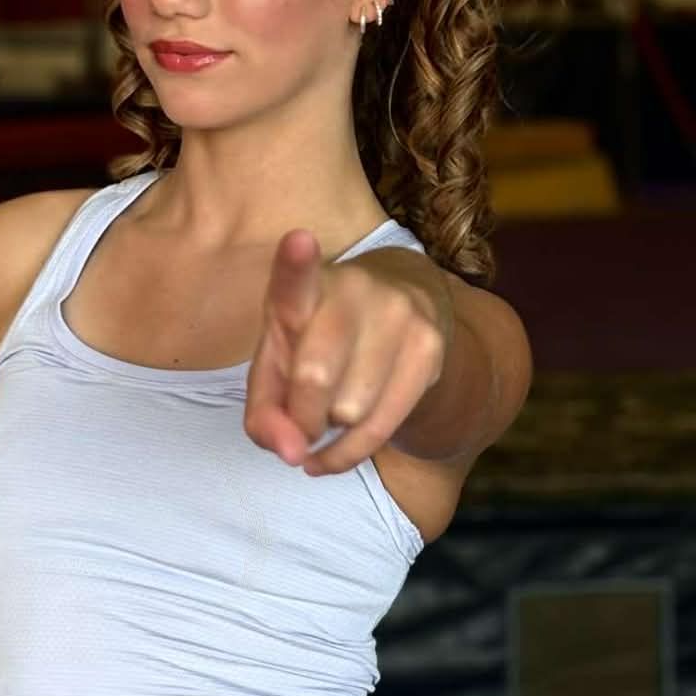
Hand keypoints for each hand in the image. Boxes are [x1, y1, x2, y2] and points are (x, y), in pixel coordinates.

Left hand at [244, 232, 446, 476]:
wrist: (398, 318)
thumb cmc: (316, 348)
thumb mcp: (276, 370)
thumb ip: (265, 414)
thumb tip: (292, 454)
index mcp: (303, 289)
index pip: (297, 276)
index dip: (296, 263)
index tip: (298, 241)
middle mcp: (353, 290)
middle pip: (315, 377)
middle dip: (300, 418)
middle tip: (298, 423)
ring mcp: (398, 314)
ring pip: (351, 410)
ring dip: (330, 432)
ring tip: (328, 417)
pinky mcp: (430, 345)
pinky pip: (384, 426)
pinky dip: (351, 453)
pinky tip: (337, 451)